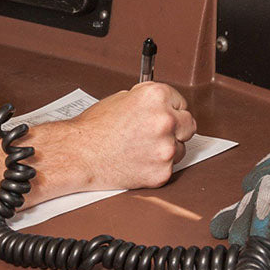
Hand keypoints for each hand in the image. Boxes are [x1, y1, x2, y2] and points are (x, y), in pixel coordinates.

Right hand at [44, 83, 196, 194]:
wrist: (81, 154)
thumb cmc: (95, 129)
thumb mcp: (123, 99)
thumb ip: (148, 102)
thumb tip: (161, 106)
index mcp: (156, 97)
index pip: (181, 102)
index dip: (170, 108)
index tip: (165, 113)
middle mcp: (165, 120)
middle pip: (189, 124)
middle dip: (176, 127)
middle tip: (157, 132)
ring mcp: (165, 148)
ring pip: (180, 148)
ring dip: (166, 148)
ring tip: (141, 147)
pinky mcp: (162, 172)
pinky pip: (169, 167)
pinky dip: (156, 165)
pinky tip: (139, 159)